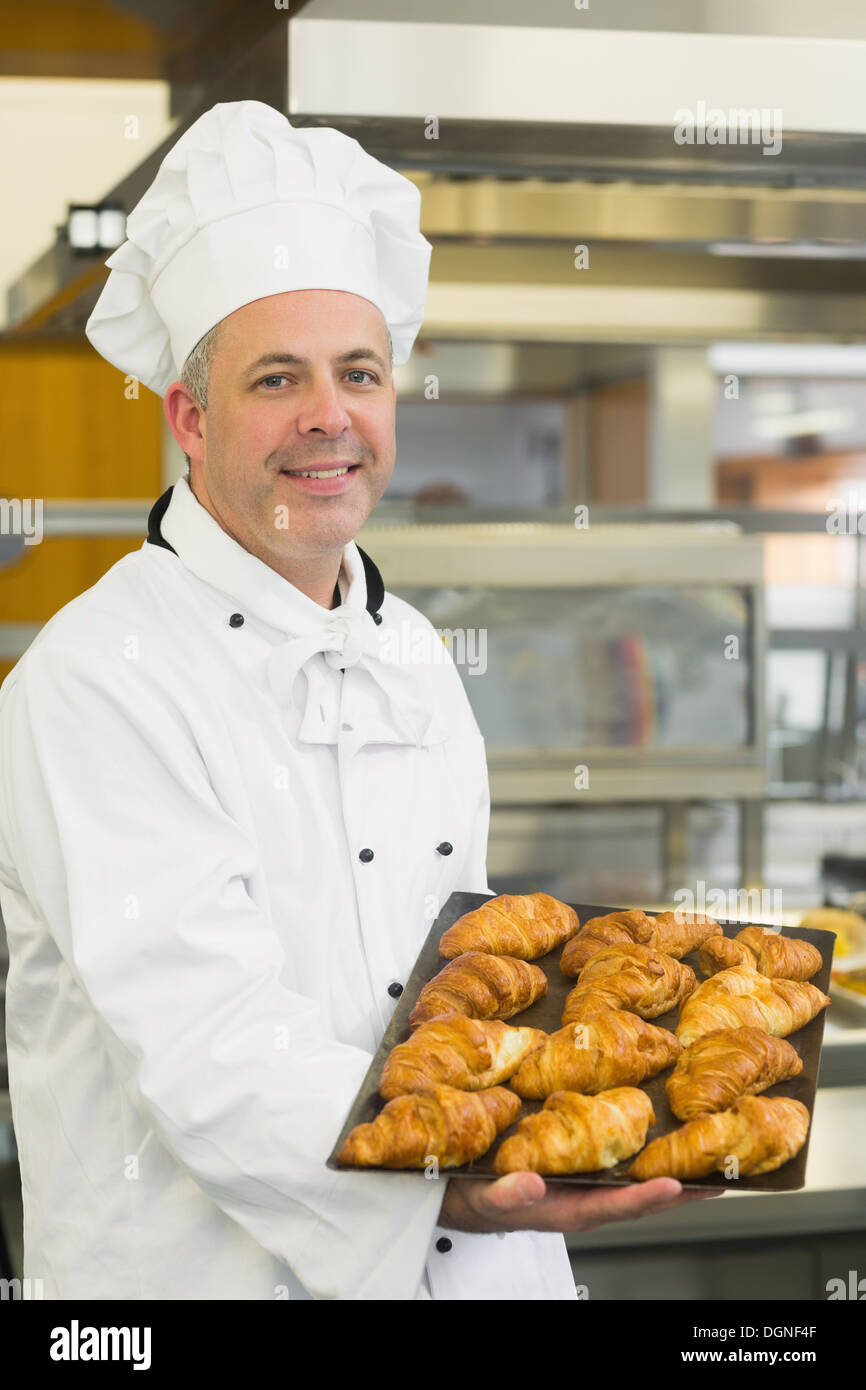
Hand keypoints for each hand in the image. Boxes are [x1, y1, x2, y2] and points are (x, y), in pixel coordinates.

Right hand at [438, 1171, 721, 1234]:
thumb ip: (509, 1194)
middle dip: (684, 1186)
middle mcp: (590, 1198)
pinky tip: (669, 1134)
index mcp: (571, 1210)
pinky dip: (652, 1151)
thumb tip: (534, 1183)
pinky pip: (627, 1162)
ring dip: (676, 1169)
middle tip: (722, 1170)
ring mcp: (593, 1185)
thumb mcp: (488, 1197)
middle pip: (645, 1197)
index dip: (649, 1197)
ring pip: (641, 1180)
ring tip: (711, 1152)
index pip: (618, 1206)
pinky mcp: (588, 1167)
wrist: (472, 1195)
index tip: (679, 1185)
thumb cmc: (481, 1199)